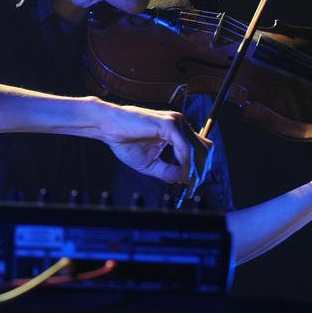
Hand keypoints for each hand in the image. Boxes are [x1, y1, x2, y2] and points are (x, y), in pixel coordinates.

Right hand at [95, 101, 212, 184]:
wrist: (108, 126)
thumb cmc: (125, 140)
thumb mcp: (150, 163)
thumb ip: (168, 171)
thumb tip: (185, 181)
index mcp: (176, 130)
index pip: (199, 149)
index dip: (199, 169)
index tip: (192, 188)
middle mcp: (179, 123)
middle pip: (203, 150)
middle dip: (200, 172)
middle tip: (191, 190)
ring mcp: (176, 122)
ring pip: (196, 150)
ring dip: (194, 171)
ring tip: (187, 185)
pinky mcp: (169, 124)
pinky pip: (185, 149)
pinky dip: (186, 165)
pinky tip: (182, 176)